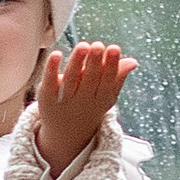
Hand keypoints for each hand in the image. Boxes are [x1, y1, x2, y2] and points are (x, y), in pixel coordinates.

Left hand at [33, 41, 135, 172]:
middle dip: (95, 62)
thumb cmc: (89, 107)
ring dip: (77, 62)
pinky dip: (51, 69)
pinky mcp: (47, 97)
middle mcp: (83, 100)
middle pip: (90, 80)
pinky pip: (49, 82)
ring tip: (83, 45)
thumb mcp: (106, 96)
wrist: (66, 134)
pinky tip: (56, 53)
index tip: (114, 48)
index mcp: (100, 99)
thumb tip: (133, 61)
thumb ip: (118, 78)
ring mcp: (64, 99)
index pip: (107, 81)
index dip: (111, 65)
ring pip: (71, 79)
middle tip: (98, 45)